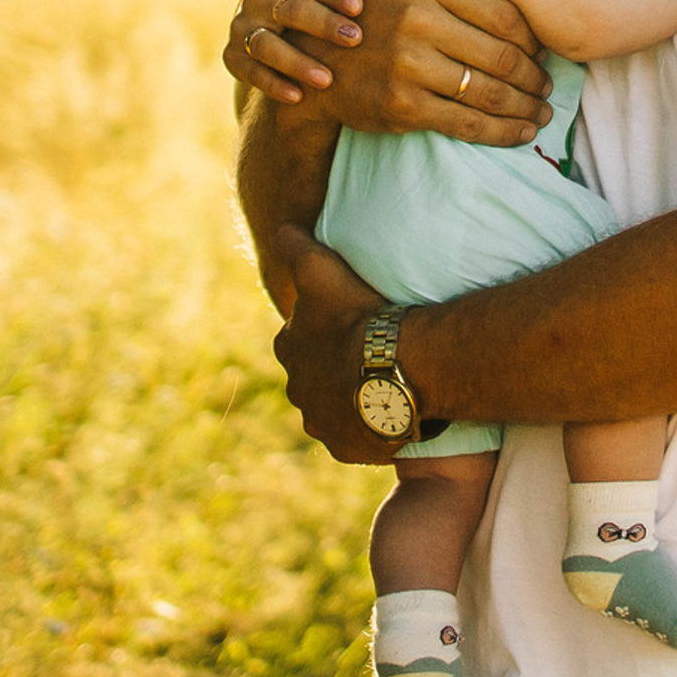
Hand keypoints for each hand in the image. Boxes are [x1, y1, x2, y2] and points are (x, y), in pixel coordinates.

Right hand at [228, 0, 362, 104]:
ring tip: (327, 79)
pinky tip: (298, 97)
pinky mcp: (233, 55)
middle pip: (291, 9)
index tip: (359, 7)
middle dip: (323, 24)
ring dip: (297, 62)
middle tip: (354, 39)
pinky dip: (272, 84)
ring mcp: (242, 25)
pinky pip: (250, 71)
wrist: (274, 22)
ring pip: (267, 45)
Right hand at [235, 0, 551, 144]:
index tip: (543, 49)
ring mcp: (409, 67)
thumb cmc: (357, 0)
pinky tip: (521, 133)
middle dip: (534, 76)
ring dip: (525, 107)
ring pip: (490, 91)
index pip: (502, 13)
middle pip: (501, 54)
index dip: (531, 37)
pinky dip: (503, 132)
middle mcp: (418, 22)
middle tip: (549, 85)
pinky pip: (468, 123)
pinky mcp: (402, 107)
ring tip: (542, 111)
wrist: (311, 63)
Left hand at [270, 228, 404, 461]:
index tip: (352, 325)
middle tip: (372, 356)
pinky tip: (391, 411)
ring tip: (386, 384)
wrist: (397, 367)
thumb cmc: (358, 314)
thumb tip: (278, 228)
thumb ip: (296, 246)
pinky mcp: (344, 449)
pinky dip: (369, 428)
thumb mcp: (322, 269)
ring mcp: (319, 423)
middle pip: (316, 378)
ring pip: (334, 410)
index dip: (326, 332)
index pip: (300, 340)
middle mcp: (296, 391)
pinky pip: (356, 438)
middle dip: (336, 370)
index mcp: (288, 349)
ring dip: (352, 400)